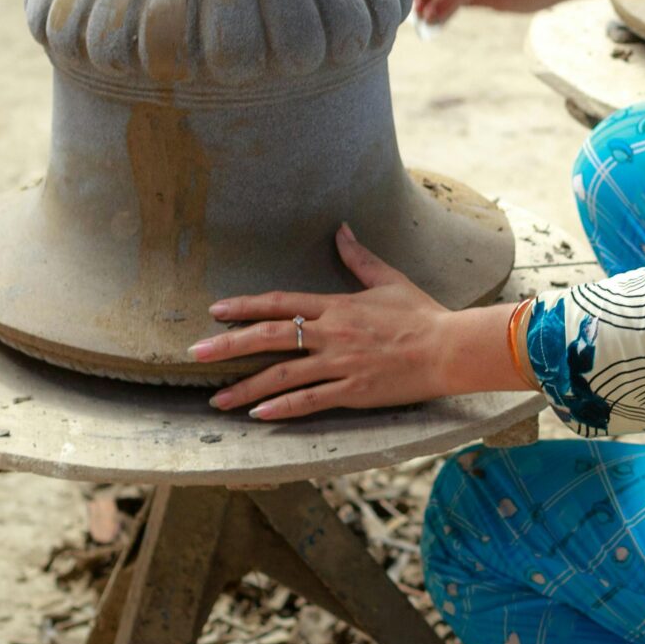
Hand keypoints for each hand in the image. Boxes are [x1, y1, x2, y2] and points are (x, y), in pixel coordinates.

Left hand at [192, 227, 452, 418]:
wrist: (450, 349)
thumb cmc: (422, 314)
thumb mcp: (389, 280)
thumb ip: (359, 257)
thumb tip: (341, 228)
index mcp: (337, 306)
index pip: (280, 302)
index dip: (244, 306)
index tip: (215, 311)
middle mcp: (332, 334)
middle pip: (270, 337)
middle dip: (228, 346)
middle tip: (194, 355)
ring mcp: (341, 365)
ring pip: (283, 376)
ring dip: (246, 387)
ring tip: (217, 399)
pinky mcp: (354, 392)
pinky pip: (311, 401)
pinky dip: (283, 408)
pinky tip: (259, 415)